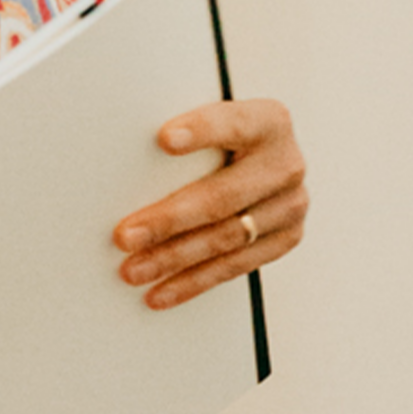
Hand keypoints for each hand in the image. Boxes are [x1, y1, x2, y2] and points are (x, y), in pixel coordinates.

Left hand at [113, 98, 307, 308]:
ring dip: (174, 259)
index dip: (201, 130)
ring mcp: (289, 206)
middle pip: (223, 197)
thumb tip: (123, 150)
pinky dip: (193, 282)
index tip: (164, 139)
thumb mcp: (212, 122)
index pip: (233, 124)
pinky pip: (234, 267)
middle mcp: (285, 165)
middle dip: (170, 220)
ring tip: (135, 270)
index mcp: (269, 122)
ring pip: (227, 239)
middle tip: (126, 236)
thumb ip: (185, 132)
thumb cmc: (226, 139)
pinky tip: (162, 291)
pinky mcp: (283, 239)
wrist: (265, 161)